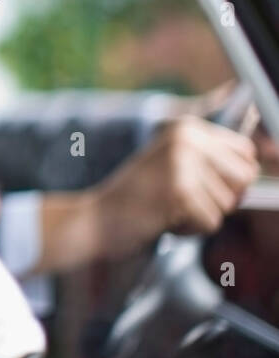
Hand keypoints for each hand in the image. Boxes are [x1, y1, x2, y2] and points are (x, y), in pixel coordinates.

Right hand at [87, 115, 258, 255]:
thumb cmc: (137, 197)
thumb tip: (260, 163)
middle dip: (220, 198)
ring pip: (228, 204)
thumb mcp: (174, 164)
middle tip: (182, 199)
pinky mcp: (179, 192)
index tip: (202, 187)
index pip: (246, 153)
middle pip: (244, 178)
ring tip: (167, 207)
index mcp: (186, 127)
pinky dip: (189, 230)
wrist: (96, 219)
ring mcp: (182, 164)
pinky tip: (162, 219)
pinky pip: (211, 223)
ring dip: (200, 215)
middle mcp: (186, 139)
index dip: (231, 179)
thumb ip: (212, 160)